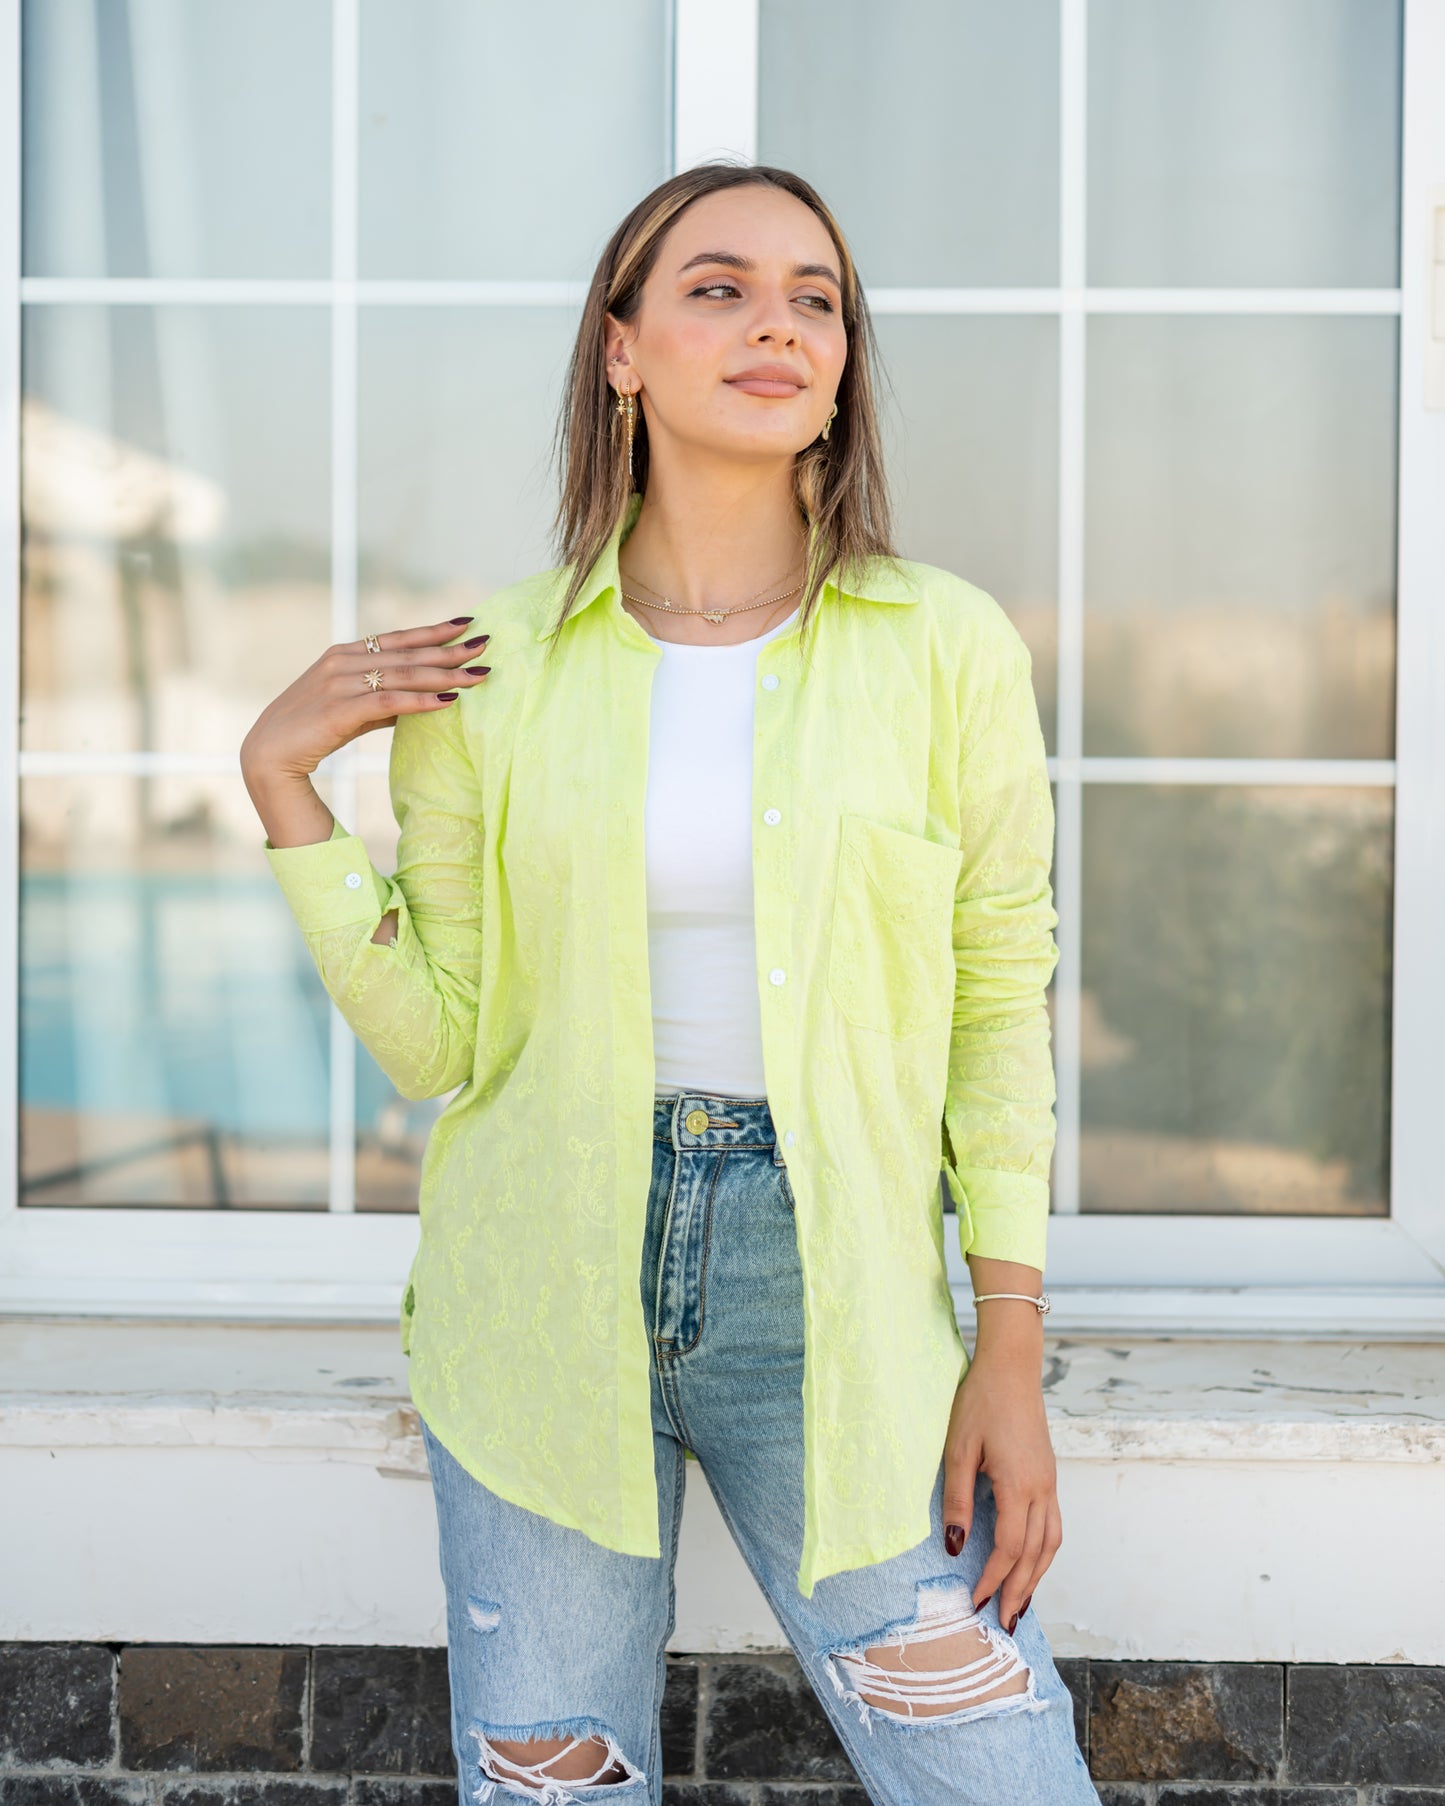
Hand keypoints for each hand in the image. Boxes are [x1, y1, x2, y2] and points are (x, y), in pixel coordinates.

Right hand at [240, 617, 491, 792]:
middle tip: (486, 644)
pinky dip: (421, 701)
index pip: (398, 637)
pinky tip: (448, 701)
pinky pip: (389, 702)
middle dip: (450, 650)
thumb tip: (421, 700)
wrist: (268, 755)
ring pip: (404, 675)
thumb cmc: (311, 731)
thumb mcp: (352, 709)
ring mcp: (339, 683)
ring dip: (445, 675)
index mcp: (345, 654)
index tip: (467, 623)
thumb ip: (384, 701)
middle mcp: (343, 661)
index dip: (434, 630)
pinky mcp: (339, 709)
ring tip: (479, 674)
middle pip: (408, 653)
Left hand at [942, 1311, 1062, 1634]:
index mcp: (1019, 1484)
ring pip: (1051, 1543)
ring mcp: (1050, 1482)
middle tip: (1006, 1625)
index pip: (1010, 1548)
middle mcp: (1042, 1488)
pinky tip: (1031, 1563)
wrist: (1011, 1367)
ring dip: (1037, 1577)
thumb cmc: (980, 1402)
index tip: (976, 1603)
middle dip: (1020, 1592)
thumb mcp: (958, 1449)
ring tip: (1021, 1604)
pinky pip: (1053, 1525)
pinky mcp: (1049, 1475)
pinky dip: (1044, 1553)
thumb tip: (954, 1547)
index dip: (994, 1579)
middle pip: (1037, 1555)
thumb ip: (957, 1500)